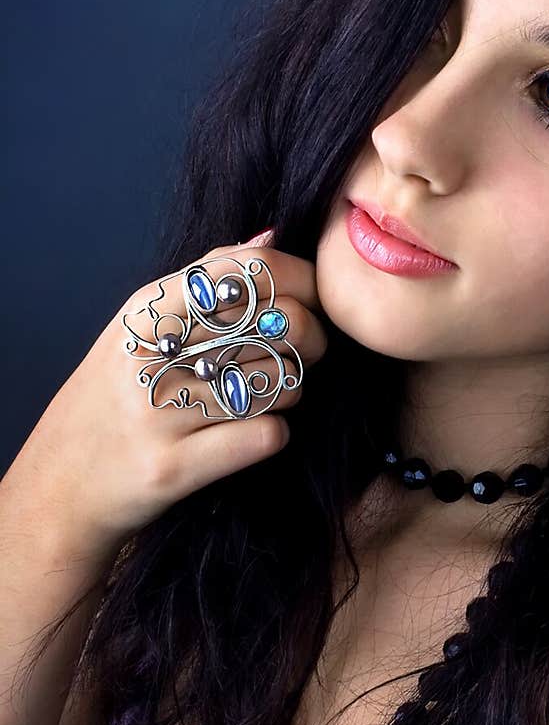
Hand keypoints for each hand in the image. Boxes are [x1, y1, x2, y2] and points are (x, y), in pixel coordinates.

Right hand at [0, 230, 327, 565]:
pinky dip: (274, 433)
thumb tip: (269, 237)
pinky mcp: (173, 467)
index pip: (249, 271)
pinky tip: (253, 433)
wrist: (60, 486)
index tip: (311, 300)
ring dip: (291, 390)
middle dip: (312, 337)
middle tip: (306, 353)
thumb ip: (203, 280)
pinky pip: (265, 435)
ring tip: (268, 395)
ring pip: (281, 381)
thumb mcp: (140, 329)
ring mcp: (159, 413)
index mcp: (147, 312)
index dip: (301, 280)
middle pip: (278, 322)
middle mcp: (151, 356)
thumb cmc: (113, 399)